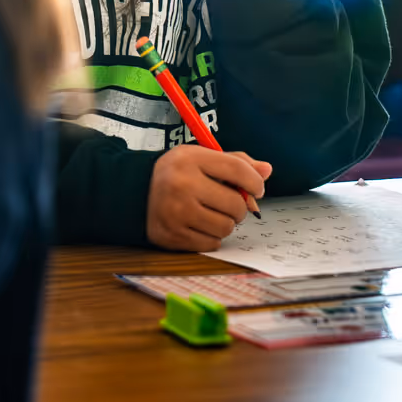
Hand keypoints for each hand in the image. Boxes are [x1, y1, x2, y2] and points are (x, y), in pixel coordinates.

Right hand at [146, 145, 272, 252]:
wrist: (135, 192)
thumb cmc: (177, 173)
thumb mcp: (201, 157)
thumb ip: (235, 162)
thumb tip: (266, 171)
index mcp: (191, 159)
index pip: (237, 170)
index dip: (255, 182)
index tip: (257, 188)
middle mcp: (182, 185)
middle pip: (236, 204)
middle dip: (239, 206)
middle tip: (229, 203)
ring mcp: (176, 213)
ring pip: (227, 227)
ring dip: (226, 223)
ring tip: (212, 213)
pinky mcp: (173, 236)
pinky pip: (212, 243)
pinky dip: (212, 237)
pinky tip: (200, 225)